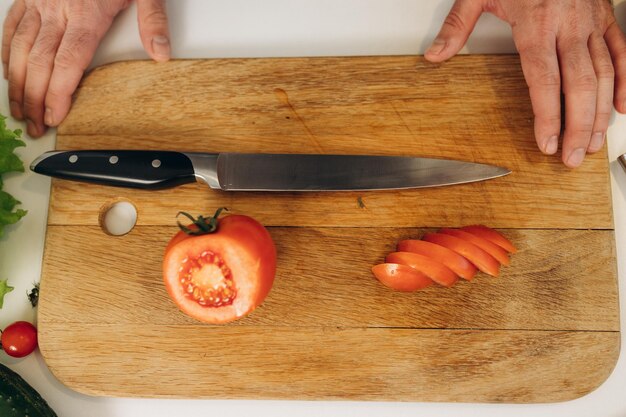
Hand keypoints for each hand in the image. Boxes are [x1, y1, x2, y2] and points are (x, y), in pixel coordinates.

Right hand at [2, 0, 170, 137]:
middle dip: (34, 97)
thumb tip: (160, 54)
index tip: (55, 116)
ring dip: (17, 82)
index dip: (58, 92)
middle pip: (39, 61)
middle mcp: (58, 10)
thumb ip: (152, 21)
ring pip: (19, 47)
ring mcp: (39, 2)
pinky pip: (11, 26)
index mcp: (87, 14)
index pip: (68, 62)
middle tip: (35, 125)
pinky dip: (6, 52)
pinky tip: (8, 73)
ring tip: (19, 110)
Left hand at [425, 0, 625, 167]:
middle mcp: (569, 26)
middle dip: (579, 127)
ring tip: (594, 144)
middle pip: (579, 86)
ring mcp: (591, 22)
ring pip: (603, 74)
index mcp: (537, 25)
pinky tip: (621, 107)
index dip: (548, 117)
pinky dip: (624, 80)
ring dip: (600, 113)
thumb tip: (435, 56)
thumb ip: (458, 26)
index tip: (547, 144)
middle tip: (573, 158)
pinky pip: (621, 52)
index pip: (544, 82)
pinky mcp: (604, 16)